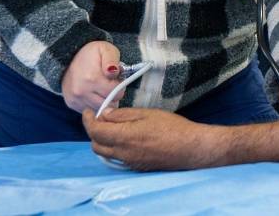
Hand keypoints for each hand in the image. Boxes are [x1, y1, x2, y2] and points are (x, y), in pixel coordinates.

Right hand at [61, 40, 120, 112]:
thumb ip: (112, 60)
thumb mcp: (105, 49)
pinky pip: (90, 110)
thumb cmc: (91, 54)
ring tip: (102, 89)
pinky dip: (95, 105)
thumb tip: (113, 72)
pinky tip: (94, 94)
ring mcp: (75, 99)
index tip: (116, 80)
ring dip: (104, 101)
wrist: (68, 57)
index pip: (117, 93)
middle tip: (110, 85)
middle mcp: (82, 91)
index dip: (120, 86)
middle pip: (109, 104)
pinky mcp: (71, 104)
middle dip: (113, 95)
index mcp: (92, 78)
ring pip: (100, 110)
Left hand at [83, 107, 218, 170]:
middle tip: (102, 118)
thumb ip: (123, 115)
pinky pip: (117, 158)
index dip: (88, 120)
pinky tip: (126, 138)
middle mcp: (122, 154)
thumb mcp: (147, 113)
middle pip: (96, 145)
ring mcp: (129, 163)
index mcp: (123, 138)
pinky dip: (114, 148)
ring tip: (113, 127)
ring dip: (103, 141)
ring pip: (105, 154)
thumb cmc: (172, 127)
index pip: (95, 131)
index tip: (88, 111)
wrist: (190, 148)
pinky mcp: (137, 167)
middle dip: (94, 131)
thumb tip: (105, 115)